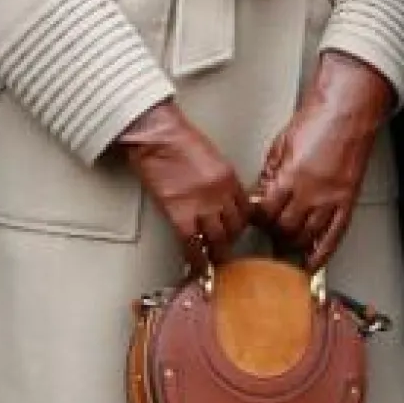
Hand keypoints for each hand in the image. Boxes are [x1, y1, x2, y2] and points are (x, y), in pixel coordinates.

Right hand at [116, 99, 250, 262]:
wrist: (158, 136)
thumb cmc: (178, 140)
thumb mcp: (210, 158)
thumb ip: (218, 180)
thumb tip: (217, 199)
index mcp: (230, 178)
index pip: (245, 210)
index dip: (241, 224)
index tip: (235, 231)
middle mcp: (221, 194)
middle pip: (235, 227)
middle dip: (230, 240)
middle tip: (224, 249)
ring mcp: (202, 205)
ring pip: (218, 240)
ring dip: (216, 252)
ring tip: (212, 260)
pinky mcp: (180, 214)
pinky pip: (193, 244)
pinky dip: (195, 258)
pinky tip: (196, 266)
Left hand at [252, 50, 393, 268]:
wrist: (348, 111)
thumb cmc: (318, 120)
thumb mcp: (281, 144)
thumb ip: (270, 173)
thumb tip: (260, 192)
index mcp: (290, 176)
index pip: (265, 212)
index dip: (256, 219)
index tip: (254, 220)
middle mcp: (311, 192)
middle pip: (285, 228)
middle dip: (273, 233)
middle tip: (269, 232)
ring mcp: (331, 199)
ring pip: (307, 236)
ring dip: (294, 244)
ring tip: (286, 244)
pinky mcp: (347, 201)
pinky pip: (334, 237)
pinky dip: (321, 254)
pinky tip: (312, 262)